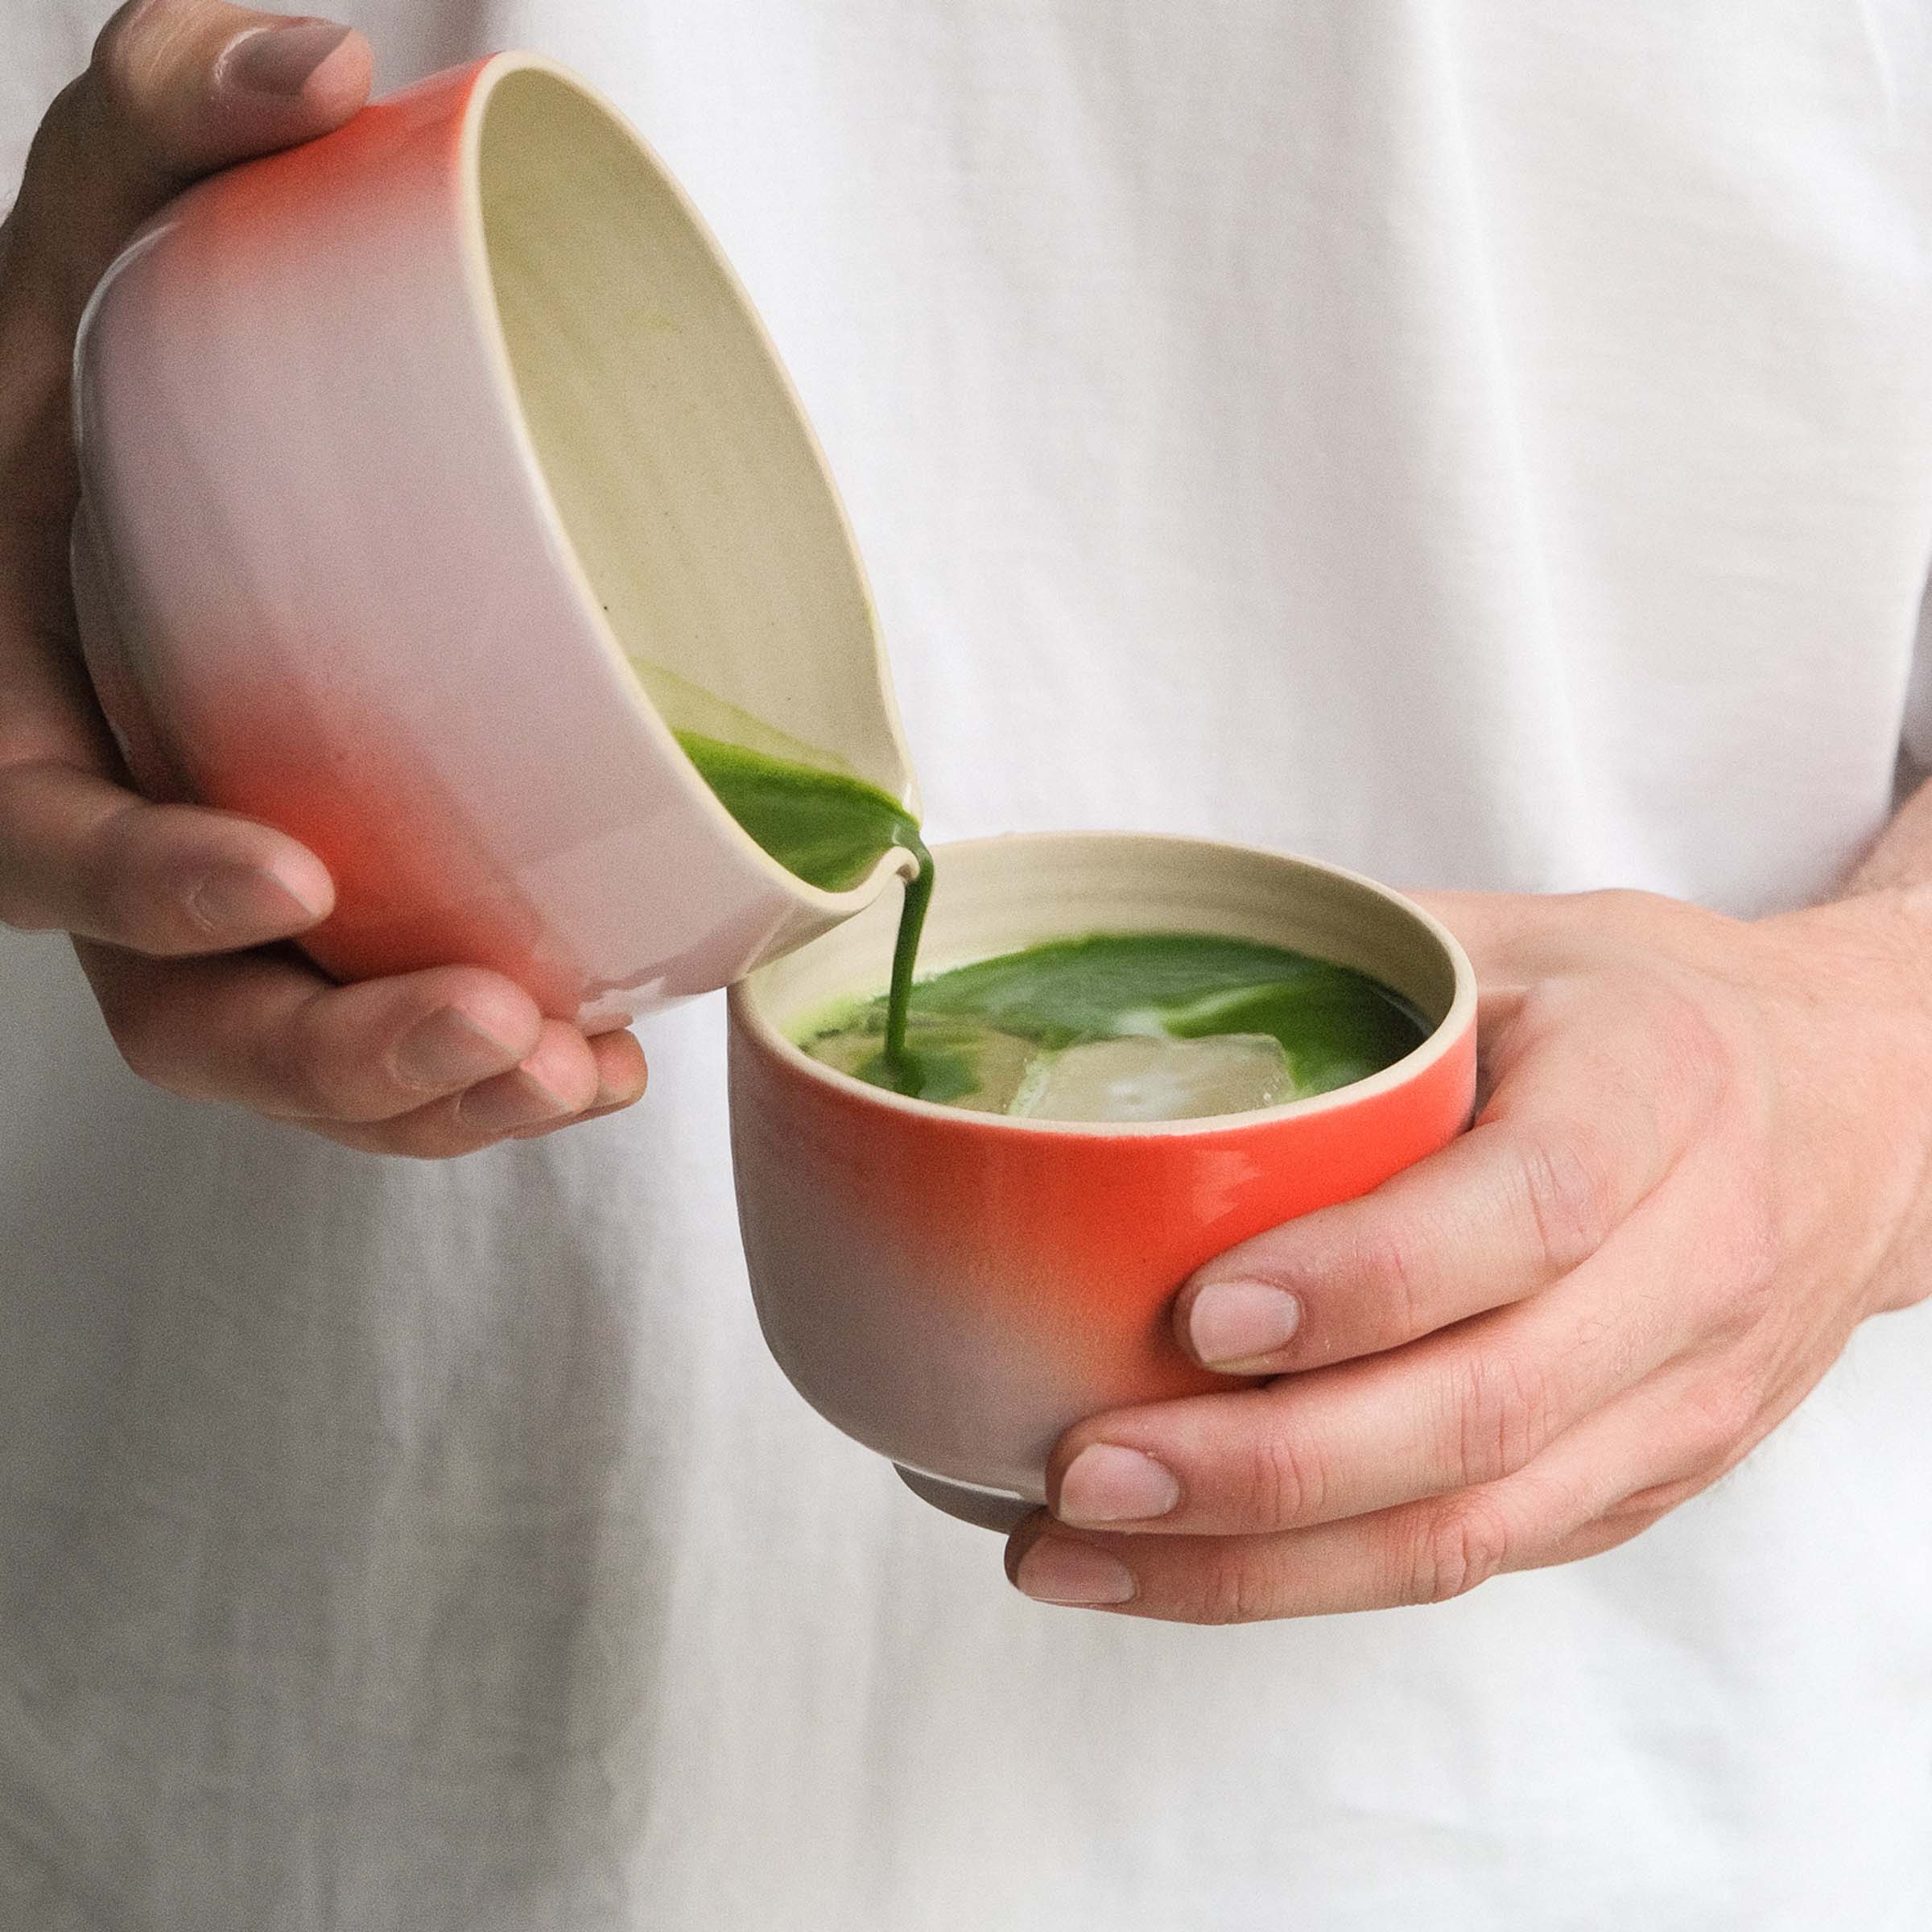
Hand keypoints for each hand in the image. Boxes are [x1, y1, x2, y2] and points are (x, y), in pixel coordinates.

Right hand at [0, 1, 647, 1155]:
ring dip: (438, 1102)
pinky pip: (386, 1033)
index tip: (283, 866)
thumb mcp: (91, 236)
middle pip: (186, 1018)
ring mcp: (225, 904)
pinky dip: (486, 1070)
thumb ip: (158, 124)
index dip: (143, 880)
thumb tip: (322, 65)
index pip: (38, 838)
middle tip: (501, 1033)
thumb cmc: (93, 371)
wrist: (131, 483)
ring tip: (582, 1078)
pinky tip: (599, 1057)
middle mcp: (117, 843)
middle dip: (339, 1056)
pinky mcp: (330, 916)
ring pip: (300, 1065)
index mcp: (21, 717)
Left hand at [1006, 883, 1931, 1618]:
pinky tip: (1176, 1563)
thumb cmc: (1650, 1013)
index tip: (1200, 1312)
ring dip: (1255, 1566)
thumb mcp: (1521, 939)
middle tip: (1084, 1468)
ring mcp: (1678, 1402)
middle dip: (1263, 1466)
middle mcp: (1691, 1268)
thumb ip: (1354, 967)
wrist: (1862, 1115)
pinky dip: (1309, 1580)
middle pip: (1483, 1412)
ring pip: (1468, 1530)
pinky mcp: (1642, 1482)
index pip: (1525, 1213)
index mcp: (1656, 1095)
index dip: (1364, 1280)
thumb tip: (1130, 984)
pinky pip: (1474, 1558)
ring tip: (1077, 1550)